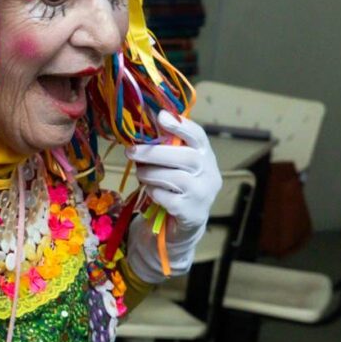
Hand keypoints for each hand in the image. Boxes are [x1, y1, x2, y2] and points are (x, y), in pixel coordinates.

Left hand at [126, 111, 221, 280]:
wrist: (183, 225)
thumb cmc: (175, 188)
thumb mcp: (175, 166)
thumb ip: (167, 149)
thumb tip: (141, 130)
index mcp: (206, 156)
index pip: (198, 136)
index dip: (180, 125)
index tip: (161, 116)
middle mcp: (209, 173)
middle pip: (185, 157)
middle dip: (153, 153)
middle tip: (131, 151)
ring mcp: (202, 194)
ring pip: (173, 177)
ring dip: (150, 174)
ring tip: (141, 174)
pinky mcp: (191, 212)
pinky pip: (166, 197)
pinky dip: (153, 192)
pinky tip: (152, 192)